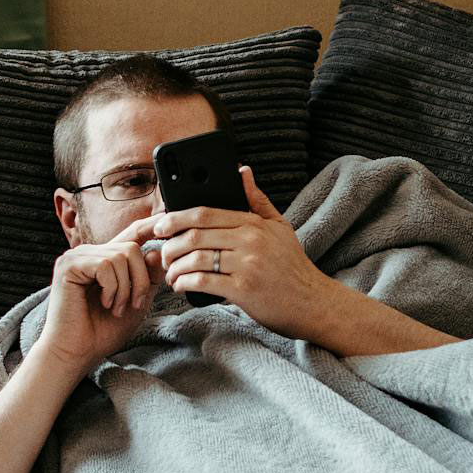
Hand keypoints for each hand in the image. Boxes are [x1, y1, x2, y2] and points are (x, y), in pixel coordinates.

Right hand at [37, 213, 167, 370]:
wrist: (77, 352)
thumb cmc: (102, 331)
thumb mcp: (137, 302)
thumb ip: (149, 278)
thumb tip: (158, 252)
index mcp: (105, 260)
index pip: (132, 234)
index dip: (151, 226)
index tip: (169, 220)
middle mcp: (90, 253)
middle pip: (132, 248)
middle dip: (141, 279)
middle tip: (134, 305)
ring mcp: (77, 257)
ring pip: (121, 255)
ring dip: (126, 288)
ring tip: (116, 309)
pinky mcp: (68, 265)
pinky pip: (105, 265)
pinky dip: (112, 288)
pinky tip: (104, 304)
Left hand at [153, 165, 332, 339]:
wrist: (313, 302)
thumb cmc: (293, 266)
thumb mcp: (280, 227)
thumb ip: (257, 200)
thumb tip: (242, 170)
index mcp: (254, 224)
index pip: (205, 213)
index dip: (176, 218)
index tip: (160, 225)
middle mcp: (250, 241)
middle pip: (195, 235)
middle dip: (170, 245)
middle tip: (162, 255)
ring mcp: (247, 265)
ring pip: (195, 259)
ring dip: (175, 268)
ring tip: (171, 274)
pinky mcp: (244, 290)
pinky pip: (203, 282)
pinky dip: (185, 283)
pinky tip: (181, 286)